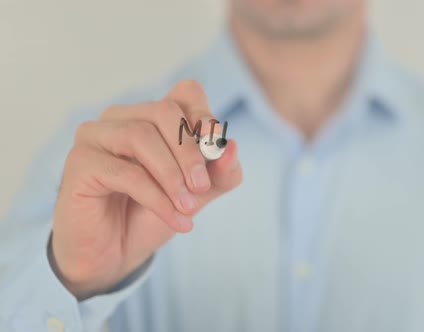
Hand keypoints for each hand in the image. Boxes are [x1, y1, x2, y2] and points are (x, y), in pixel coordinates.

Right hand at [50, 80, 241, 299]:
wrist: (116, 254)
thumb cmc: (153, 214)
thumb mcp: (198, 193)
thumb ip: (220, 173)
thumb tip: (231, 148)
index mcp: (152, 116)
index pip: (185, 93)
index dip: (204, 114)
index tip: (216, 144)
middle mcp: (122, 117)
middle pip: (164, 111)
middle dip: (190, 151)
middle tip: (202, 186)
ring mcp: (96, 136)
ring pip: (141, 137)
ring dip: (172, 176)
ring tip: (189, 208)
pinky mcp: (80, 162)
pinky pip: (126, 173)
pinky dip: (157, 199)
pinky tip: (177, 220)